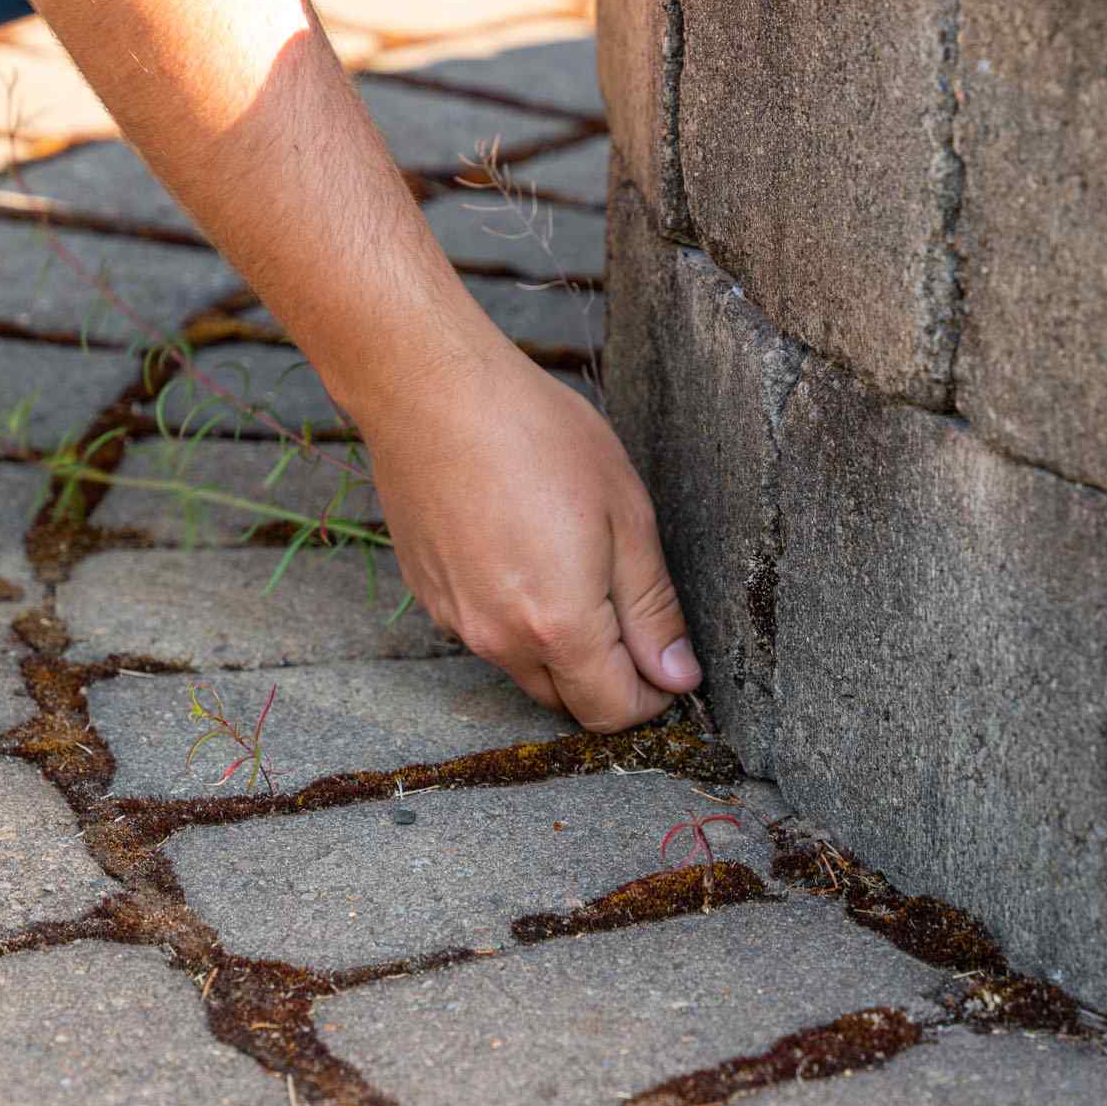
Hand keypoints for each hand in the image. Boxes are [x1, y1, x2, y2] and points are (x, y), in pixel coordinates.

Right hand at [362, 343, 701, 732]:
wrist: (429, 393)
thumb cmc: (535, 435)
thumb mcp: (625, 514)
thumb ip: (652, 607)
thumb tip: (677, 676)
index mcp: (559, 627)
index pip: (611, 712)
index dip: (652, 696)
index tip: (668, 660)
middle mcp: (500, 641)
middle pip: (566, 700)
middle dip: (605, 677)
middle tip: (626, 606)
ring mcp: (456, 621)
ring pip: (523, 667)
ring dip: (557, 645)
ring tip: (571, 564)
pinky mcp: (429, 597)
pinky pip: (484, 631)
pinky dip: (513, 616)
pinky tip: (520, 549)